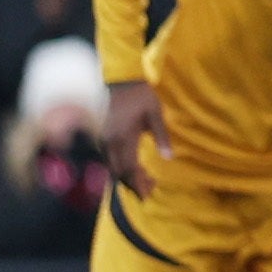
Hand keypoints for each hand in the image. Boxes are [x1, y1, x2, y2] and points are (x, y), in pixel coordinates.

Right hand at [103, 79, 172, 198]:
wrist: (120, 80)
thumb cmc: (140, 95)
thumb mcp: (155, 113)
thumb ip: (161, 136)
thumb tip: (169, 157)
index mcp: (123, 138)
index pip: (129, 168)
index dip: (139, 182)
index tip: (150, 192)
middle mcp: (110, 142)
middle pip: (119, 172)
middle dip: (133, 184)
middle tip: (150, 189)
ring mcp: (103, 139)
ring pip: (112, 167)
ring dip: (126, 177)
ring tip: (144, 180)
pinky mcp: (102, 136)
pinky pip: (108, 159)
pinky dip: (119, 168)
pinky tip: (132, 168)